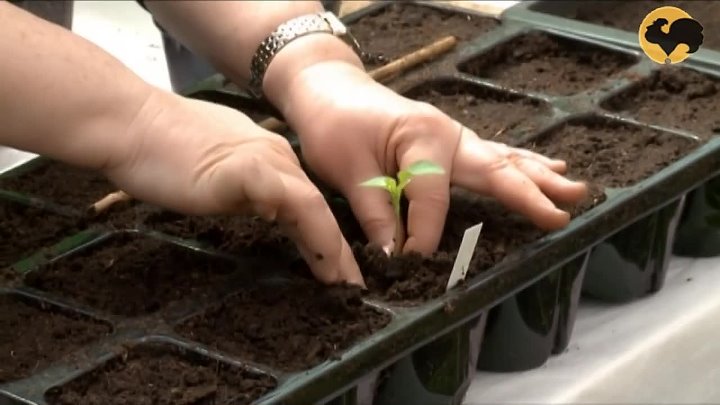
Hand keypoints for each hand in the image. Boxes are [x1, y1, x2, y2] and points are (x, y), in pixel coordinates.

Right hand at [105, 90, 363, 285]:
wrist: (130, 124)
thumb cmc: (160, 150)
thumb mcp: (215, 172)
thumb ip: (244, 189)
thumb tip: (262, 209)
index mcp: (267, 156)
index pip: (305, 201)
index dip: (322, 235)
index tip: (334, 268)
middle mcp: (275, 156)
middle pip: (317, 206)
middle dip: (337, 249)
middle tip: (353, 285)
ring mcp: (265, 161)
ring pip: (314, 207)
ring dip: (333, 248)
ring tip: (345, 283)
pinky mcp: (250, 171)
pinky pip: (294, 205)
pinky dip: (313, 234)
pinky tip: (322, 261)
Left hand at [281, 62, 587, 254]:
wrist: (328, 89)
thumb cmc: (333, 124)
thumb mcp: (347, 171)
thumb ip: (376, 213)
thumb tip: (397, 255)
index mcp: (422, 138)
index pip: (432, 199)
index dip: (420, 235)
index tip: (405, 259)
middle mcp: (447, 134)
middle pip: (493, 170)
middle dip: (528, 194)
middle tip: (562, 215)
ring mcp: (453, 135)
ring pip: (501, 160)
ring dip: (536, 177)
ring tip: (573, 191)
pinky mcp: (451, 141)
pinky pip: (492, 154)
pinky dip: (519, 163)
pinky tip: (546, 167)